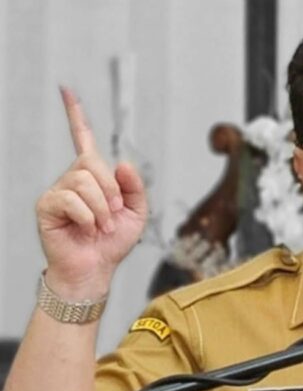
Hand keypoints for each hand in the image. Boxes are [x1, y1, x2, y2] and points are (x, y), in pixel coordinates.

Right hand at [35, 87, 147, 297]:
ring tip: (101, 226)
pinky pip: (72, 199)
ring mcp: (58, 190)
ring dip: (102, 208)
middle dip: (112, 190)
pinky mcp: (46, 206)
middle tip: (114, 214)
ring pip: (85, 182)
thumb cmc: (113, 241)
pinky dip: (88, 217)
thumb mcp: (136, 212)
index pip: (83, 139)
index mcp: (94, 175)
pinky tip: (87, 230)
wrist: (96, 269)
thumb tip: (121, 162)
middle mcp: (73, 177)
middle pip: (94, 163)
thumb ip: (134, 186)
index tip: (66, 90)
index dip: (75, 115)